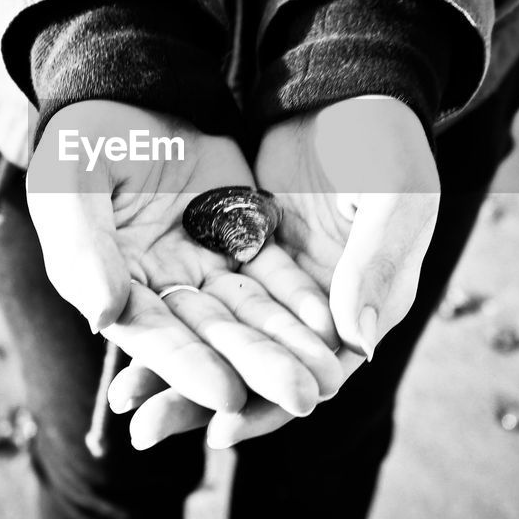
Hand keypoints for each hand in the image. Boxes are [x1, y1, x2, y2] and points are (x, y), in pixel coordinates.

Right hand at [26, 100, 342, 418]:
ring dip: (289, 344)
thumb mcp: (70, 185)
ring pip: (252, 313)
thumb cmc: (85, 140)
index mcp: (111, 288)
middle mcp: (161, 290)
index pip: (154, 335)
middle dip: (258, 368)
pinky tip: (331, 322)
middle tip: (303, 400)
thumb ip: (83, 251)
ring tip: (330, 376)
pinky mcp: (243, 237)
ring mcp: (205, 266)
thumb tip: (103, 318)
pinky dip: (300, 299)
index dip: (188, 366)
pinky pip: (275, 274)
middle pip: (214, 336)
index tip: (227, 394)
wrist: (132, 87)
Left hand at [111, 96, 438, 446]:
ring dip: (179, 368)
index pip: (317, 377)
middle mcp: (323, 308)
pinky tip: (124, 331)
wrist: (349, 88)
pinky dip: (172, 315)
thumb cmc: (387, 141)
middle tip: (146, 431)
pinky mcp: (244, 250)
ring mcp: (281, 280)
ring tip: (124, 401)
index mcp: (369, 308)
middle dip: (203, 402)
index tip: (220, 428)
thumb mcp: (394, 198)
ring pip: (225, 339)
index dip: (269, 404)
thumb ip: (374, 265)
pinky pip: (204, 295)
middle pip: (258, 369)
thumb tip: (353, 342)